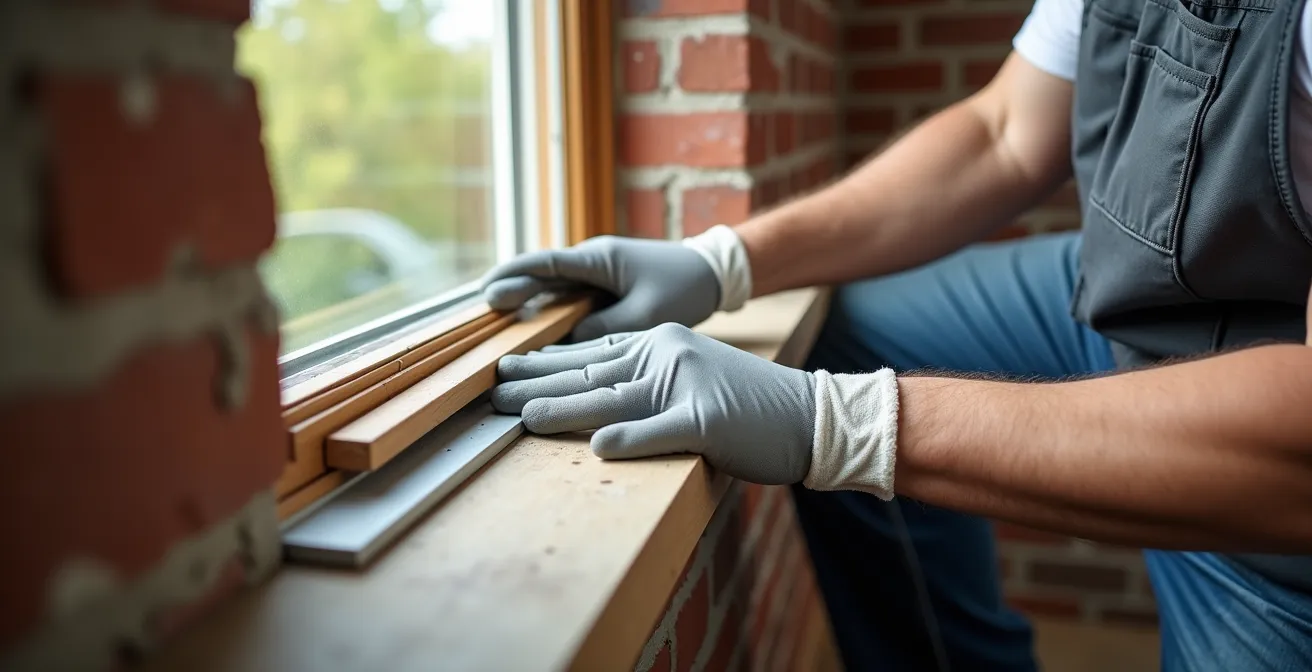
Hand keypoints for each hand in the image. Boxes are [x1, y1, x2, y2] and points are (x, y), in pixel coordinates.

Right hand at [480, 236, 719, 341]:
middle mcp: (594, 260)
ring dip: (531, 299)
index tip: (488, 290)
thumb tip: (568, 342)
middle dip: (514, 287)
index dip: (515, 276)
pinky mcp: (607, 286)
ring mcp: (599, 272)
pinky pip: (573, 296)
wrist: (712, 273)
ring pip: (556, 286)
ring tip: (501, 320)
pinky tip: (538, 328)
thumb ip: (604, 328)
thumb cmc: (683, 288)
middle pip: (543, 273)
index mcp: (599, 258)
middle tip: (485, 305)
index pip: (546, 264)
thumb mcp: (644, 315)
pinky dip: (554, 308)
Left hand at [491, 323, 816, 483]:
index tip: (505, 370)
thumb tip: (592, 404)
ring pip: (612, 398)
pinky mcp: (709, 420)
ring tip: (521, 418)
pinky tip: (600, 448)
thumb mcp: (688, 381)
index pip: (589, 354)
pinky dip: (631, 440)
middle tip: (491, 393)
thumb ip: (641, 385)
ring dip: (563, 411)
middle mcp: (666, 355)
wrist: (809, 414)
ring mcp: (687, 386)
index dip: (543, 365)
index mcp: (658, 344)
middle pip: (589, 373)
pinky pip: (662, 431)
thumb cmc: (745, 406)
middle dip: (536, 385)